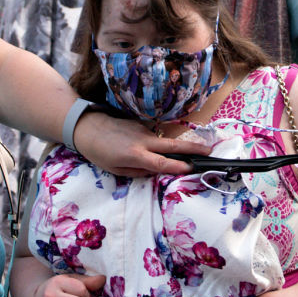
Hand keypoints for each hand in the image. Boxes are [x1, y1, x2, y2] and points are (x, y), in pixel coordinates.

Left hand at [72, 110, 207, 176]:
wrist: (87, 126)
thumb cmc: (99, 152)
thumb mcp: (116, 170)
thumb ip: (138, 172)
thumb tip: (155, 171)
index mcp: (136, 155)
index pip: (162, 163)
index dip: (178, 166)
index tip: (193, 168)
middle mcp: (143, 140)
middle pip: (174, 145)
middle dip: (193, 149)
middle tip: (211, 151)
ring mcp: (144, 130)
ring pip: (164, 142)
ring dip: (177, 148)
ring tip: (188, 154)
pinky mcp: (142, 124)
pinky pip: (154, 137)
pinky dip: (158, 144)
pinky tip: (150, 148)